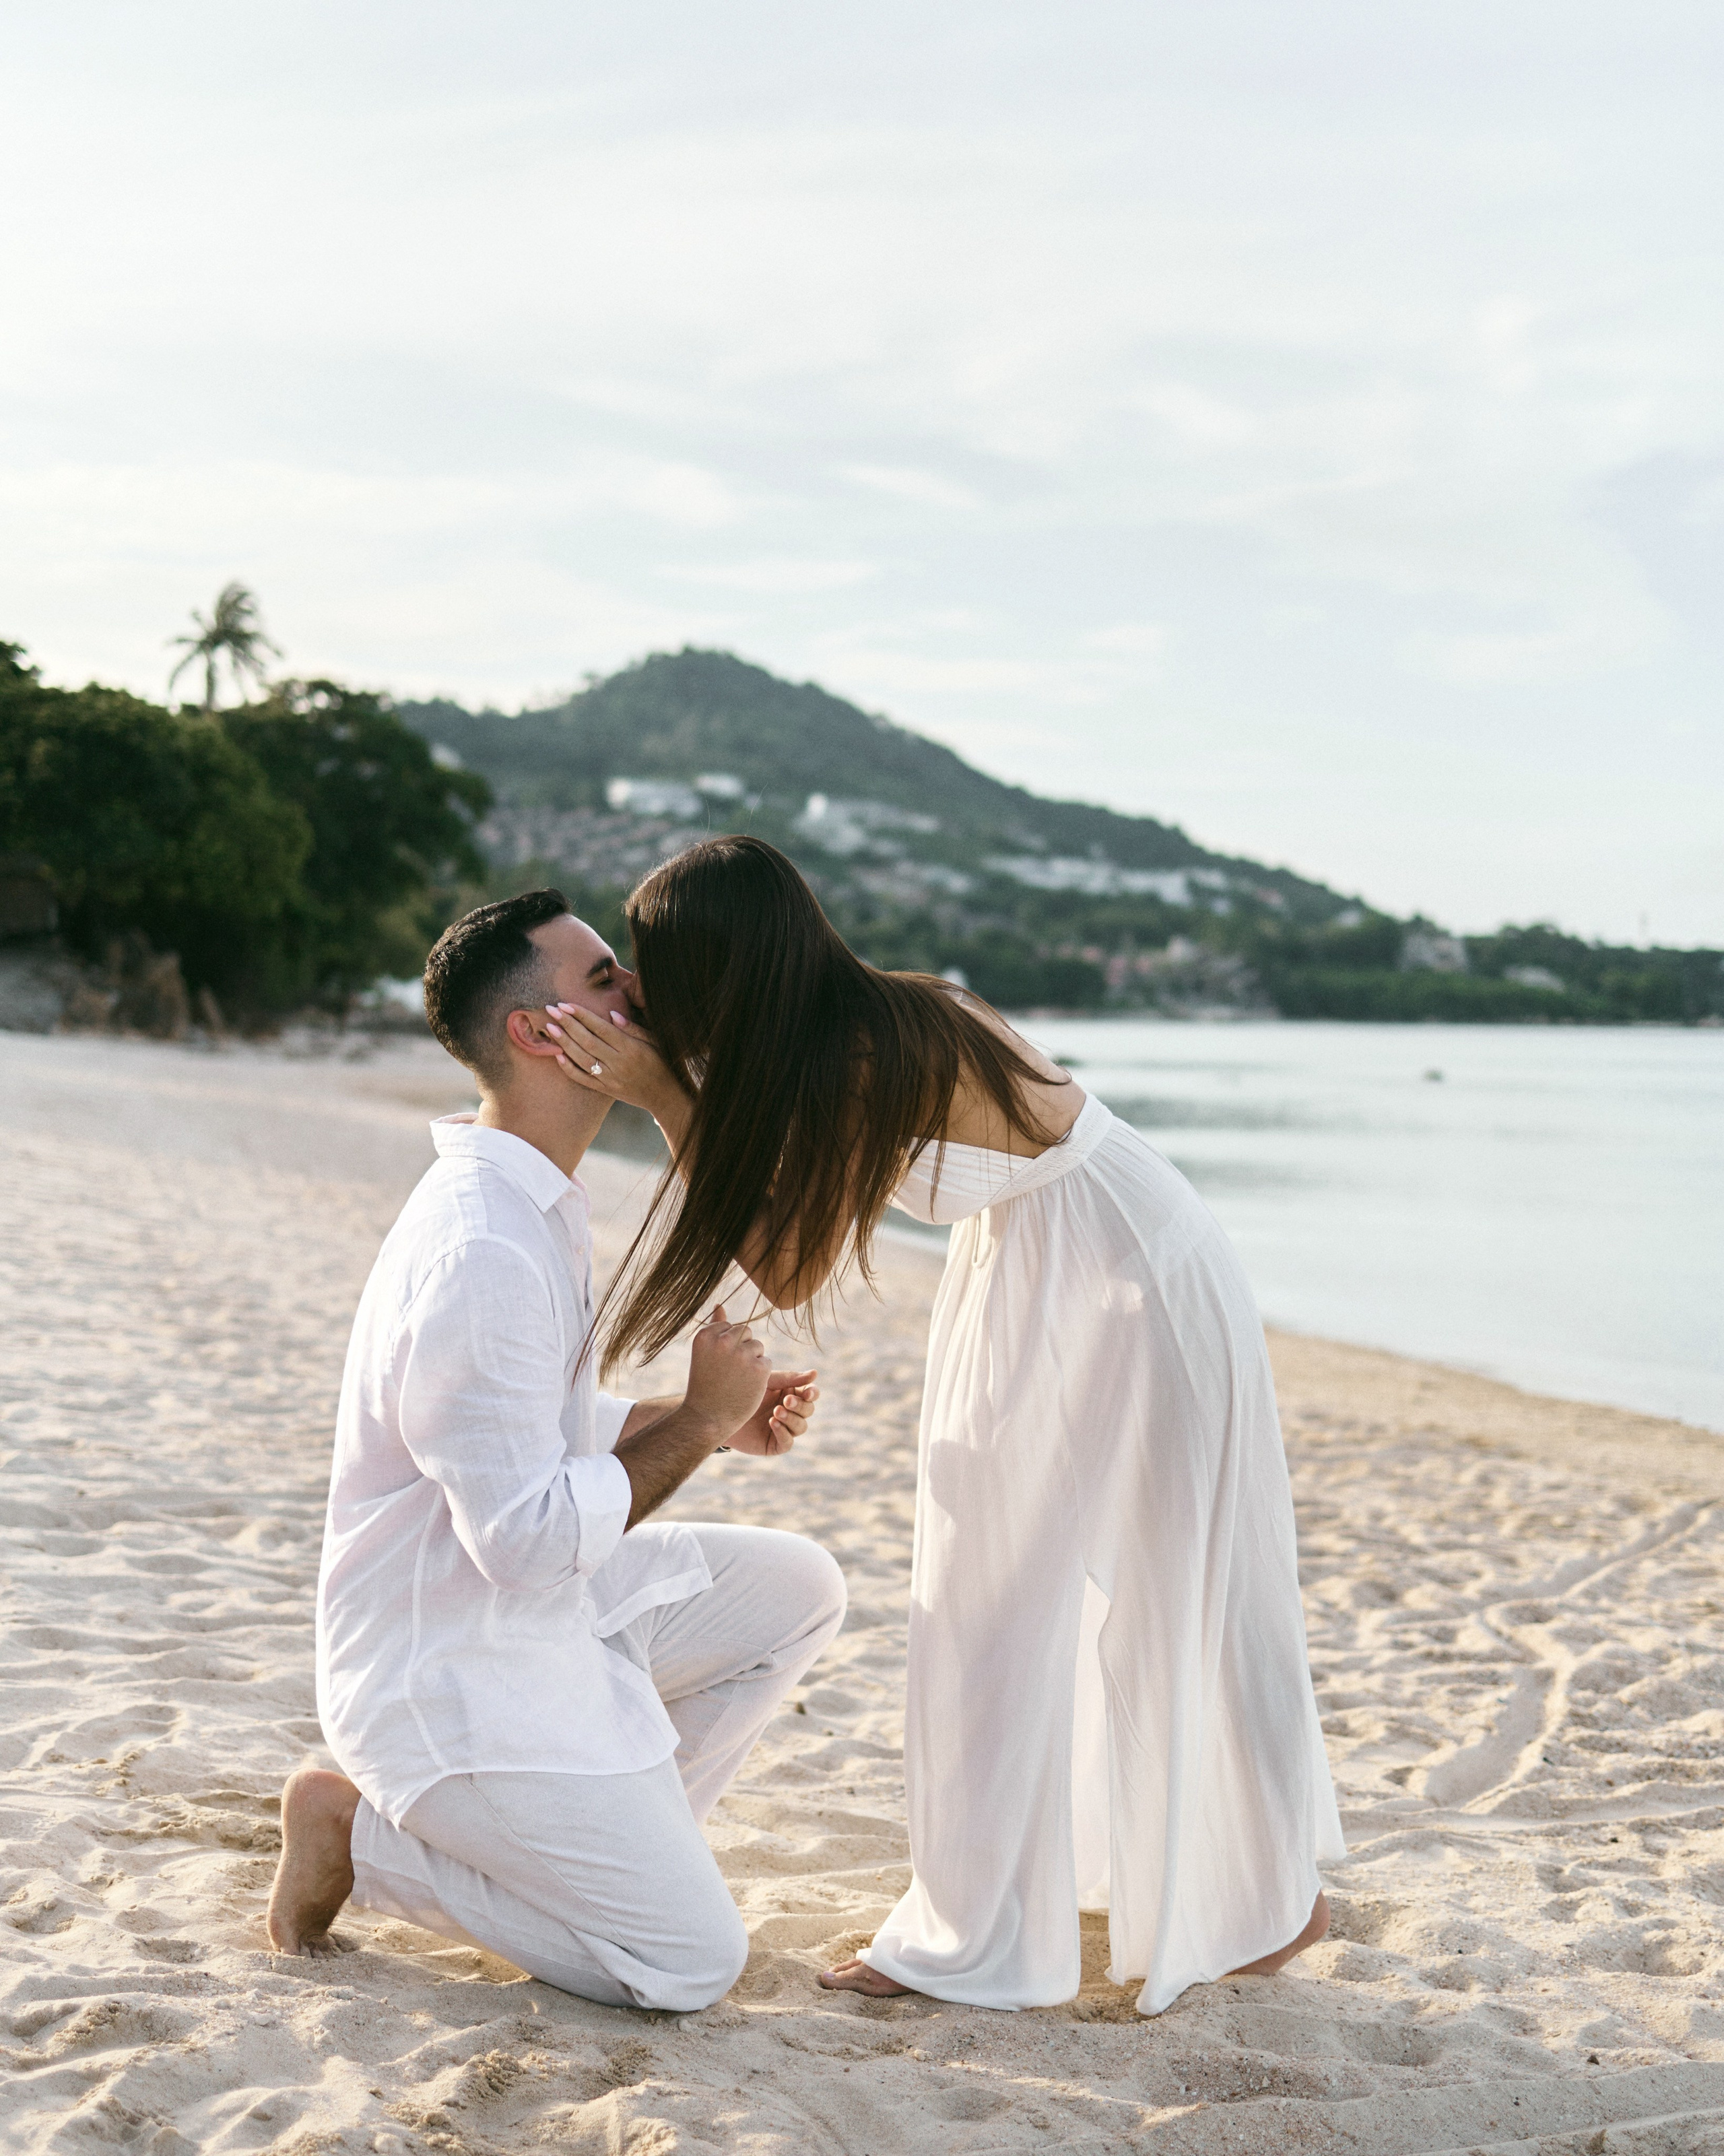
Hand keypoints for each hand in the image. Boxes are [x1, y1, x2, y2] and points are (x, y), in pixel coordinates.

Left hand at [545, 1003, 683, 1119]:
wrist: (666, 1095)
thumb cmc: (662, 1063)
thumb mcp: (655, 1042)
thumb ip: (633, 1028)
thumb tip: (612, 1014)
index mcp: (631, 1049)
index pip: (602, 1028)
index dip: (583, 1015)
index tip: (566, 1004)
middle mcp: (619, 1064)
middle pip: (588, 1041)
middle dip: (568, 1024)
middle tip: (551, 1010)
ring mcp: (610, 1079)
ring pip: (582, 1059)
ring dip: (564, 1043)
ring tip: (550, 1028)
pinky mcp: (605, 1091)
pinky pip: (583, 1079)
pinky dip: (569, 1068)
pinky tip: (557, 1055)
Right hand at [682, 1305, 768, 1436]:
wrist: (707, 1419)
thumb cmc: (705, 1384)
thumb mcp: (704, 1353)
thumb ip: (714, 1328)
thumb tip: (720, 1305)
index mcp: (706, 1335)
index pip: (730, 1327)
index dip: (727, 1347)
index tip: (717, 1364)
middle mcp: (723, 1341)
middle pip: (746, 1332)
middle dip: (742, 1350)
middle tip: (728, 1374)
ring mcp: (741, 1354)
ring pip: (758, 1347)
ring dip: (752, 1362)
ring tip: (736, 1381)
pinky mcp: (759, 1368)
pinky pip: (767, 1362)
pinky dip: (760, 1375)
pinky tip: (746, 1387)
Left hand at [727, 1368, 818, 1455]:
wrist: (718, 1409)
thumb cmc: (742, 1390)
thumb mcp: (766, 1381)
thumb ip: (790, 1378)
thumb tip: (816, 1373)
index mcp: (790, 1393)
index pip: (810, 1394)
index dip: (812, 1394)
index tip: (807, 1392)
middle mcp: (790, 1412)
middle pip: (808, 1410)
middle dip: (800, 1405)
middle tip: (786, 1400)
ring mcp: (783, 1429)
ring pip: (801, 1427)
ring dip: (792, 1418)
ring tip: (776, 1412)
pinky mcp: (774, 1444)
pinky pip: (787, 1442)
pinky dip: (783, 1432)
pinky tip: (773, 1423)